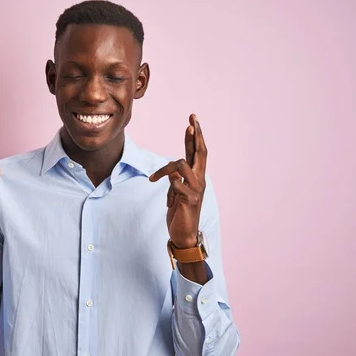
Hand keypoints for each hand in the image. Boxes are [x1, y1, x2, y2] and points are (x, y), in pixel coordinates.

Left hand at [149, 114, 206, 247]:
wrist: (184, 234)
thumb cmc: (179, 212)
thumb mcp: (176, 192)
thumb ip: (176, 179)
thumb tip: (172, 173)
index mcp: (196, 177)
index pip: (196, 152)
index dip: (194, 137)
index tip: (192, 120)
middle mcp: (200, 180)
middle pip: (201, 152)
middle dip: (196, 135)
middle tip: (192, 121)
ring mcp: (196, 189)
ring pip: (181, 164)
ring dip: (164, 169)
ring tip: (154, 179)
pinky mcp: (190, 199)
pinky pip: (176, 183)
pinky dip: (168, 187)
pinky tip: (167, 199)